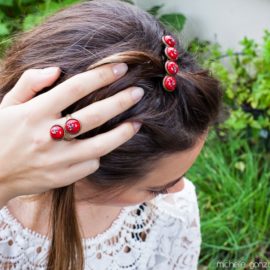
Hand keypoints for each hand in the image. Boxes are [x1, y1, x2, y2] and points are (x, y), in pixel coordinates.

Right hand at [0, 63, 143, 206]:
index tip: (121, 69)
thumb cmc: (1, 134)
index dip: (101, 76)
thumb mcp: (7, 104)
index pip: (75, 88)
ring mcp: (57, 160)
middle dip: (121, 101)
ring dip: (123, 133)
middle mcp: (47, 136)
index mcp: (34, 113)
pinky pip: (91, 164)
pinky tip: (99, 148)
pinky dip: (98, 154)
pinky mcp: (62, 177)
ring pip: (100, 145)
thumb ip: (30, 83)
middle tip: (139, 92)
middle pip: (94, 115)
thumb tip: (56, 70)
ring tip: (137, 122)